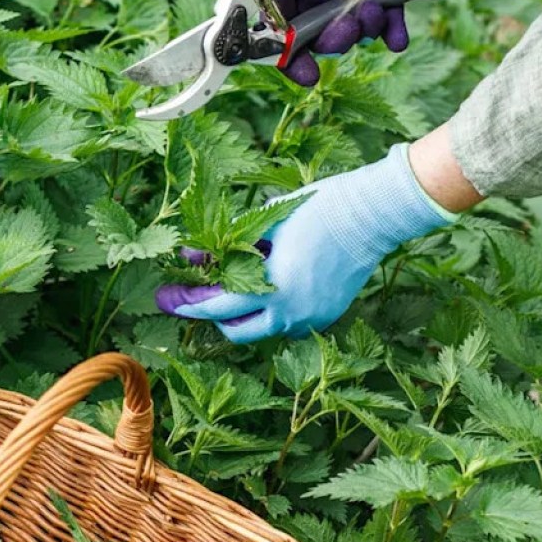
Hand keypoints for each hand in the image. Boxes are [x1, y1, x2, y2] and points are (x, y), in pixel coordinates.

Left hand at [156, 144, 456, 343]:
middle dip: (217, 317)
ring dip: (246, 313)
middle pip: (238, 332)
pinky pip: (288, 322)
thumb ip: (225, 246)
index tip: (168, 299)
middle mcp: (293, 313)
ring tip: (237, 284)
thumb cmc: (319, 209)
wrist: (373, 216)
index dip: (189, 304)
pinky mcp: (326, 316)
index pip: (218, 307)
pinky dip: (273, 309)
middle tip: (201, 296)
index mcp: (275, 289)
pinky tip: (271, 284)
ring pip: (264, 328)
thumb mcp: (265, 222)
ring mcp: (312, 319)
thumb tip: (189, 257)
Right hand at [251, 0, 406, 86]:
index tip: (303, 71)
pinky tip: (397, 39)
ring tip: (371, 15)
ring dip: (361, 31)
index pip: (278, 26)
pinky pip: (386, 6)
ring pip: (351, 23)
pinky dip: (393, 27)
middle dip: (330, 42)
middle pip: (316, 33)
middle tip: (342, 33)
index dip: (287, 55)